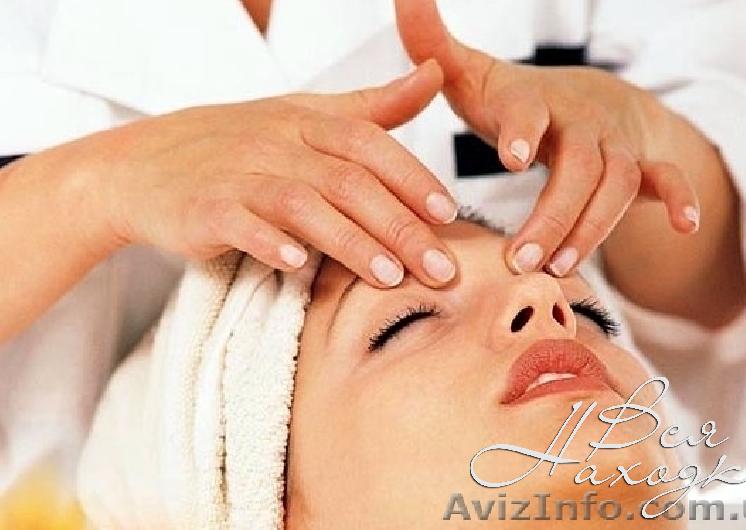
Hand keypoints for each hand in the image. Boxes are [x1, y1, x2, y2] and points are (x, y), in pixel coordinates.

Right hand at [72, 60, 459, 287]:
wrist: (143, 163)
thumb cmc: (236, 142)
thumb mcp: (305, 115)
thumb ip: (374, 105)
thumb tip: (434, 75)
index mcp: (304, 120)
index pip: (368, 143)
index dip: (411, 177)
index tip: (448, 215)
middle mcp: (275, 142)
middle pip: (347, 181)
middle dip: (399, 226)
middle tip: (439, 268)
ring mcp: (236, 174)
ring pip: (302, 203)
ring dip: (349, 241)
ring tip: (389, 276)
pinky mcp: (203, 208)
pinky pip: (239, 223)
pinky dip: (269, 242)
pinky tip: (299, 265)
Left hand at [395, 1, 698, 276]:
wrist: (588, 102)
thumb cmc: (516, 101)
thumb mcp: (474, 76)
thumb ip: (431, 46)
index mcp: (531, 101)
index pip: (529, 109)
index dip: (523, 129)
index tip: (511, 157)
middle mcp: (579, 122)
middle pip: (578, 165)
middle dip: (553, 212)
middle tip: (520, 258)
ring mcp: (615, 144)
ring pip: (617, 183)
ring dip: (593, 227)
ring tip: (559, 268)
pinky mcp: (641, 166)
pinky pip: (668, 178)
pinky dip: (681, 197)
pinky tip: (683, 225)